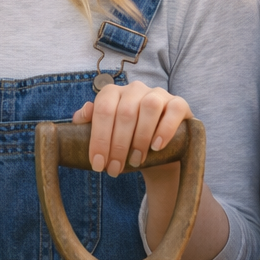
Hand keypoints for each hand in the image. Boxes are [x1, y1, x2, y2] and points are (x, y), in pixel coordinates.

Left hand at [71, 80, 190, 176]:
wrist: (157, 148)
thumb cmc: (125, 140)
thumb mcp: (106, 134)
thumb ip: (89, 124)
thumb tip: (81, 116)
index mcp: (113, 93)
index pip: (102, 110)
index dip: (98, 138)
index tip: (97, 164)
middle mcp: (134, 89)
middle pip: (124, 112)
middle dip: (117, 146)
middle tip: (114, 169)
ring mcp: (158, 94)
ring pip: (149, 107)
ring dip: (140, 138)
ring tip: (135, 161)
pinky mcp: (179, 104)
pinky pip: (173, 110)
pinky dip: (164, 129)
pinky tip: (156, 147)